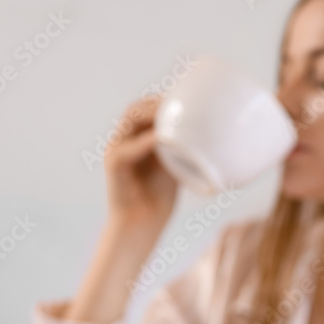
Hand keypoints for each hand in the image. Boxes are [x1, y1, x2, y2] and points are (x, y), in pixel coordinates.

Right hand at [103, 95, 177, 233]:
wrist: (142, 224)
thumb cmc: (159, 197)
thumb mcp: (176, 165)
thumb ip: (182, 147)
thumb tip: (210, 135)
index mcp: (135, 138)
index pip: (146, 108)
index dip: (164, 101)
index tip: (188, 99)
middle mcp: (123, 140)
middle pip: (137, 108)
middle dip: (160, 103)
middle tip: (184, 105)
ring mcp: (115, 150)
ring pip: (131, 119)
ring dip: (153, 114)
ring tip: (176, 117)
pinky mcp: (114, 164)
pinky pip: (129, 147)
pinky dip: (148, 141)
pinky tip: (167, 138)